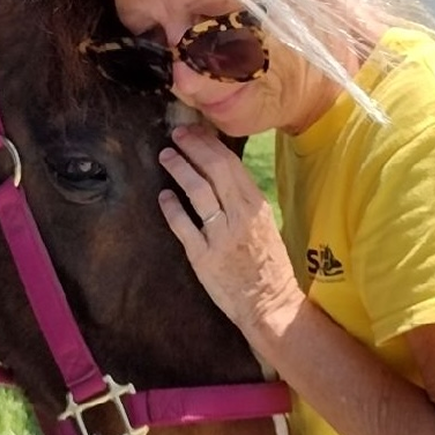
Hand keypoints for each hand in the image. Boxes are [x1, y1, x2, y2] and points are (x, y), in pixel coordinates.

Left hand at [157, 125, 303, 333]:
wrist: (270, 303)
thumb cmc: (267, 264)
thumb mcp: (263, 224)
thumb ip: (242, 200)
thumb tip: (220, 173)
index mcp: (256, 206)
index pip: (231, 164)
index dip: (209, 143)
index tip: (195, 131)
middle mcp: (240, 216)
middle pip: (214, 170)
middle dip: (192, 147)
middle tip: (176, 135)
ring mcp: (221, 236)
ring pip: (198, 192)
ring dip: (180, 169)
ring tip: (166, 156)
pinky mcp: (204, 257)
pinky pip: (184, 226)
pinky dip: (172, 208)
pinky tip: (163, 196)